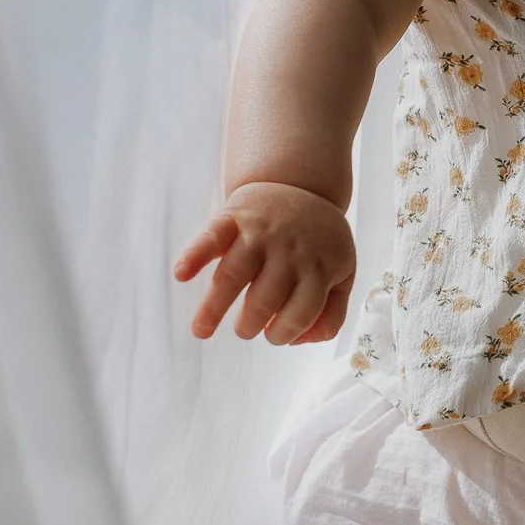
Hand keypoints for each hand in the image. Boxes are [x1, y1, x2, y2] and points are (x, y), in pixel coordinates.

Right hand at [174, 181, 355, 343]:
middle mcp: (290, 251)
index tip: (271, 336)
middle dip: (249, 325)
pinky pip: (211, 237)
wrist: (300, 183)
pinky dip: (194, 255)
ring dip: (213, 307)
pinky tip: (181, 274)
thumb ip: (332, 313)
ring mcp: (260, 233)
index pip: (301, 313)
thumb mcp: (343, 272)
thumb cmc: (319, 241)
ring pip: (233, 275)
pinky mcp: (234, 217)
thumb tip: (300, 342)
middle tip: (243, 331)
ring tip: (201, 331)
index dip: (284, 333)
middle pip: (264, 300)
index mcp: (320, 268)